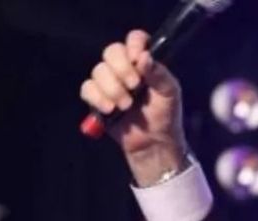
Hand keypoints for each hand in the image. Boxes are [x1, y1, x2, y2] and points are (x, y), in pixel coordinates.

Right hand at [79, 29, 188, 185]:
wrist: (154, 142)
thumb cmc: (165, 115)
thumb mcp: (169, 92)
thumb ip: (158, 73)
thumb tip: (144, 56)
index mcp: (143, 62)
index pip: (134, 39)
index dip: (134, 44)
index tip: (138, 58)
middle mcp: (124, 68)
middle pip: (111, 51)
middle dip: (121, 68)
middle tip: (134, 86)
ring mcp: (109, 82)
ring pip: (98, 71)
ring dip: (112, 88)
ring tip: (126, 105)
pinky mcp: (97, 98)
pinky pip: (87, 89)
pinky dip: (98, 98)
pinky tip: (110, 109)